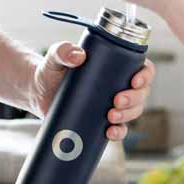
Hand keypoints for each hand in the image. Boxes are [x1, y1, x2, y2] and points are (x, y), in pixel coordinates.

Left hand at [28, 42, 155, 140]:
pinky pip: (119, 129)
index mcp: (116, 65)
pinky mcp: (102, 121)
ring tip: (111, 117)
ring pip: (133, 112)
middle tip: (116, 101)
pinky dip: (118, 133)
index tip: (135, 81)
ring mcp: (112, 105)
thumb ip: (63, 51)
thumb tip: (78, 55)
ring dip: (128, 116)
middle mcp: (119, 85)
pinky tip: (110, 133)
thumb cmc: (51, 70)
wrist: (38, 92)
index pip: (143, 68)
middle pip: (141, 93)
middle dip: (134, 99)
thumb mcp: (55, 57)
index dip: (145, 75)